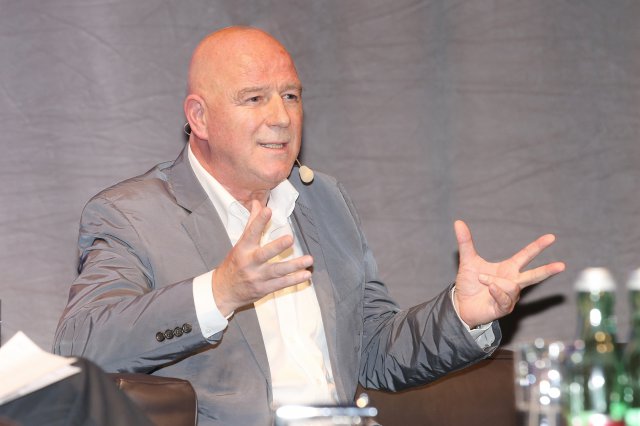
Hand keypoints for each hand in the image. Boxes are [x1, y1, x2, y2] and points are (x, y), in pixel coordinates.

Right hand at [211, 200, 313, 315]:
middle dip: (277, 247)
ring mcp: (257, 277)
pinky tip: (306, 274)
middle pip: (263, 254)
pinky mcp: (263, 289)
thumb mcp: (240, 243)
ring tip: (309, 259)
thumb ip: (252, 223)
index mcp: (243, 249)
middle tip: (290, 239)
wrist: (224, 291)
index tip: (268, 210)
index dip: (259, 221)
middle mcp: (249, 263)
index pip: (251, 232)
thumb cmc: (234, 263)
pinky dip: (294, 280)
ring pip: (277, 271)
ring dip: (294, 265)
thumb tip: (257, 203)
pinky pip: (281, 284)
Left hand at [452, 220, 564, 327]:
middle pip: (534, 275)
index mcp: (507, 269)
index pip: (526, 255)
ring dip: (494, 280)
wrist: (460, 304)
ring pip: (511, 285)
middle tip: (562, 265)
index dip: (538, 246)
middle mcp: (512, 282)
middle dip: (547, 270)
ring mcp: (510, 296)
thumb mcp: (467, 261)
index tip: (551, 237)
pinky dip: (496, 291)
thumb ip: (465, 242)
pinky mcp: (504, 308)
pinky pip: (505, 298)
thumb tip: (458, 222)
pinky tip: (490, 288)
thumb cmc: (469, 283)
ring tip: (483, 281)